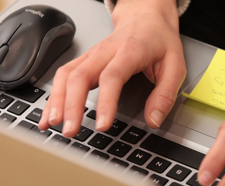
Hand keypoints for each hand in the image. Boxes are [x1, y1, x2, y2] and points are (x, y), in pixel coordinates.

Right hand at [38, 0, 185, 135]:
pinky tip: (49, 115)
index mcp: (129, 51)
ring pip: (66, 75)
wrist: (146, 16)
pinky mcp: (84, 61)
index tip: (102, 124)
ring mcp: (91, 55)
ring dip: (57, 101)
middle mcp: (105, 52)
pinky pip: (63, 76)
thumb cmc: (159, 40)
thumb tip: (154, 121)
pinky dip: (53, 96)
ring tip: (53, 126)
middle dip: (72, 106)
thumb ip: (165, 95)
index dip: (105, 102)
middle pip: (80, 76)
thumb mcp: (175, 66)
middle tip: (71, 130)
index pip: (112, 77)